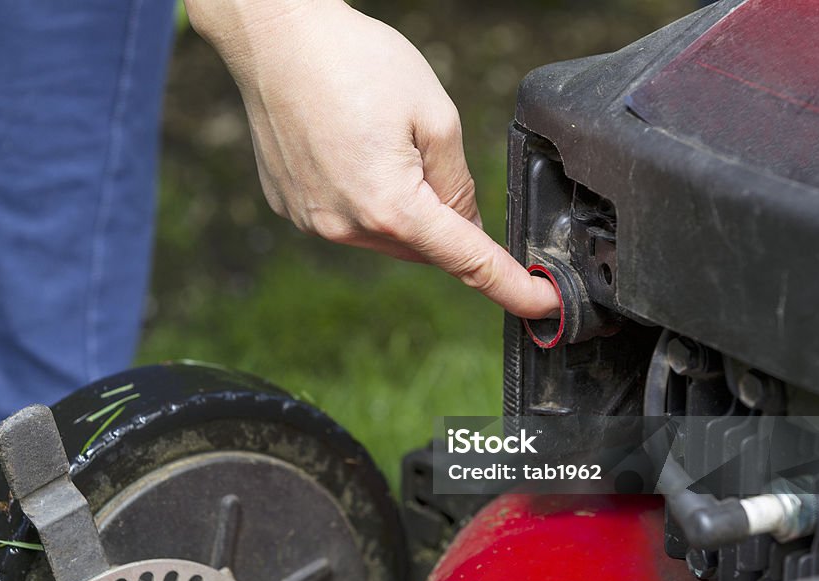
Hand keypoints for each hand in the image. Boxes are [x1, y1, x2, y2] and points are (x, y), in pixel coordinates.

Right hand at [186, 0, 559, 317]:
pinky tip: (350, 148)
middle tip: (432, 155)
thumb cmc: (354, 61)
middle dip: (444, 218)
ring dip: (400, 206)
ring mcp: (313, 221)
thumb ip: (458, 181)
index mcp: (391, 207)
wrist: (275, 37)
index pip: (467, 261)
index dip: (512, 285)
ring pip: (384, 234)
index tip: (543, 305)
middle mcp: (346, 227)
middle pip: (422, 246)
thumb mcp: (435, 114)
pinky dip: (363, 196)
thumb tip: (462, 224)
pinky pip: (346, 218)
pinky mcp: (291, 207)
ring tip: (381, 140)